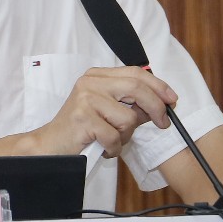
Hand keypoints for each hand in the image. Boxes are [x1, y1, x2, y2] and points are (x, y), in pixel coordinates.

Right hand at [27, 66, 178, 157]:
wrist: (50, 145)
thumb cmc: (82, 129)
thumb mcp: (108, 110)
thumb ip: (131, 104)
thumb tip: (161, 105)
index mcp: (97, 76)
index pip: (135, 73)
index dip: (158, 85)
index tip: (172, 100)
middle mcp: (90, 82)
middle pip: (136, 88)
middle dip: (156, 107)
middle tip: (163, 123)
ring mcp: (85, 99)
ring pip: (128, 118)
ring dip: (126, 136)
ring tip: (111, 140)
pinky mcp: (83, 119)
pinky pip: (115, 136)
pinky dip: (114, 148)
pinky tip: (103, 148)